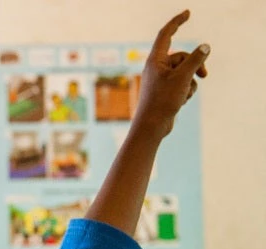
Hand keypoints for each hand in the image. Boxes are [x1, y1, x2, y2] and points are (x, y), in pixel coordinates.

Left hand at [134, 10, 209, 137]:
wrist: (152, 125)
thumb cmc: (163, 101)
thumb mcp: (183, 77)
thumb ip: (195, 60)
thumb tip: (205, 46)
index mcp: (155, 60)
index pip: (166, 35)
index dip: (177, 22)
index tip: (188, 13)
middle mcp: (156, 68)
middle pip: (182, 57)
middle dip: (196, 65)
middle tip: (204, 75)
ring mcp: (161, 79)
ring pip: (185, 72)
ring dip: (191, 82)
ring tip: (184, 94)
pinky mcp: (165, 90)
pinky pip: (183, 83)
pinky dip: (186, 91)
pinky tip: (181, 102)